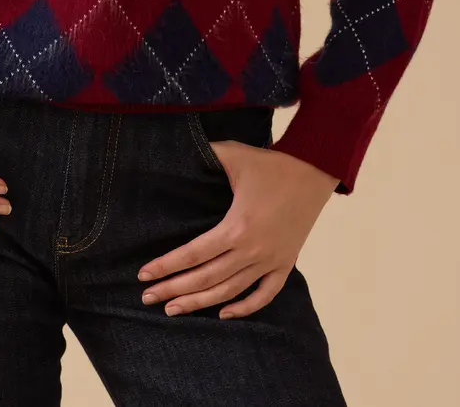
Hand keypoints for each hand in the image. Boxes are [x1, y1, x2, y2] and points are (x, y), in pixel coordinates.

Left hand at [136, 140, 338, 318]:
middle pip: (205, 278)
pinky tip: (223, 313)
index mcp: (236, 227)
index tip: (144, 275)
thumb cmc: (271, 163)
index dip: (166, 266)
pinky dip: (244, 308)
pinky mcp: (285, 264)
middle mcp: (251, 250)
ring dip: (200, 303)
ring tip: (173, 309)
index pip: (193, 254)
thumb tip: (175, 147)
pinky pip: (264, 294)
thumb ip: (205, 153)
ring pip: (230, 291)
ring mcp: (270, 261)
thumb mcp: (234, 154)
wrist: (315, 171)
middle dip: (173, 289)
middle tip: (147, 298)